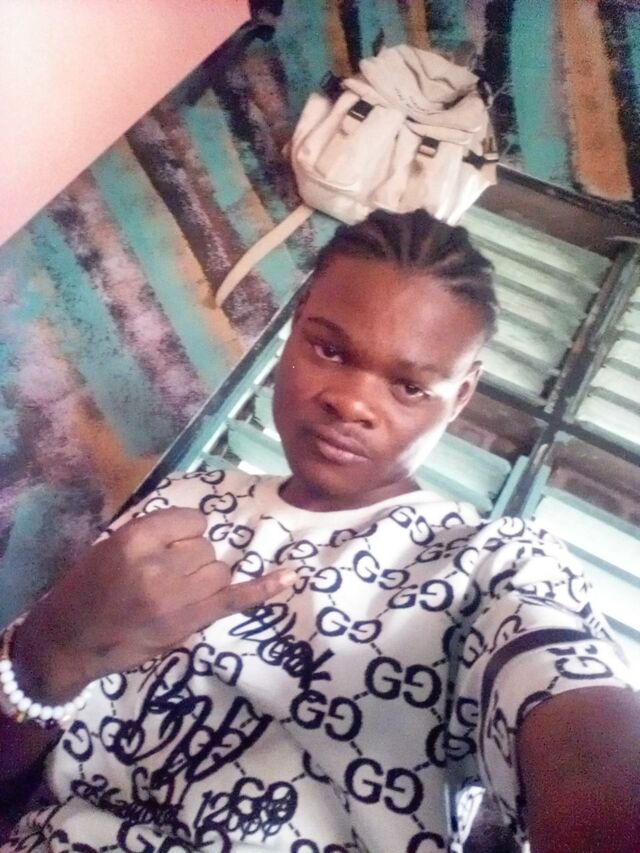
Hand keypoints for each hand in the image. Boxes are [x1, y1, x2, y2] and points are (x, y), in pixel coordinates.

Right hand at [12, 508, 295, 703]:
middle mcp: (160, 565)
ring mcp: (177, 597)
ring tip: (175, 592)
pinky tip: (290, 575)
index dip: (184, 534)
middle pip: (207, 548)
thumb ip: (155, 533)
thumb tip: (200, 527)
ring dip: (204, 578)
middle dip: (192, 559)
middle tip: (165, 576)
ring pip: (218, 571)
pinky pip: (235, 599)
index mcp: (137, 539)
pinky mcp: (189, 623)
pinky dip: (264, 588)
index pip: (191, 521)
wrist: (71, 640)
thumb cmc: (88, 587)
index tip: (169, 546)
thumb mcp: (112, 545)